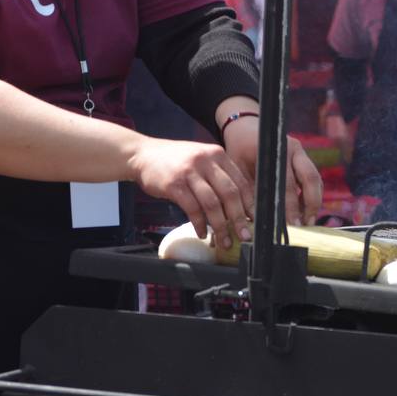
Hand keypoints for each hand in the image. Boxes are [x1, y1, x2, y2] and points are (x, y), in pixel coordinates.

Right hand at [129, 138, 254, 248]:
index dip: (250, 204)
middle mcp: (206, 161)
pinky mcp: (174, 184)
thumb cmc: (174, 160)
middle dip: (239, 219)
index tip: (254, 221)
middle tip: (244, 236)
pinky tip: (202, 233)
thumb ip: (218, 175)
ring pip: (212, 204)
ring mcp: (189, 172)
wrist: (142, 154)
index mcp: (217, 155)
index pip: (241, 181)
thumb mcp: (201, 159)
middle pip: (230, 193)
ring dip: (220, 226)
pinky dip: (199, 224)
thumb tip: (238, 205)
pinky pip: (192, 209)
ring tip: (223, 241)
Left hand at [222, 118, 323, 226]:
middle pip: (310, 178)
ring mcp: (301, 152)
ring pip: (315, 179)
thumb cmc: (239, 150)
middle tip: (305, 225)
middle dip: (310, 205)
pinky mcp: (304, 158)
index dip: (290, 205)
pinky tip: (305, 211)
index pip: (286, 182)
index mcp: (275, 149)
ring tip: (308, 222)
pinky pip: (313, 179)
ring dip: (314, 201)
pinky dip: (312, 195)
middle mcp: (293, 149)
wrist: (245, 129)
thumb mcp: (238, 169)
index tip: (291, 224)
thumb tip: (256, 221)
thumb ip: (248, 192)